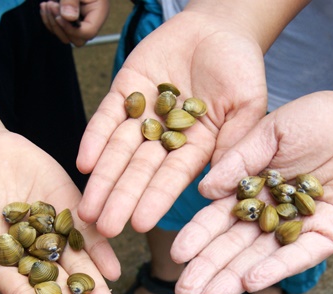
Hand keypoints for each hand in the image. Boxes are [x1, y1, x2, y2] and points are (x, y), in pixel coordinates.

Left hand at [39, 0, 108, 45]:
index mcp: (98, 11)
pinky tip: (44, 6)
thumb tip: (68, 18)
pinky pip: (59, 30)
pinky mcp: (69, 19)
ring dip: (52, 23)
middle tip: (51, 4)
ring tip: (47, 4)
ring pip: (66, 37)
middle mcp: (90, 19)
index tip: (58, 14)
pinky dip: (49, 21)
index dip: (71, 28)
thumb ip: (72, 0)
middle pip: (77, 40)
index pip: (88, 32)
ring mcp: (80, 21)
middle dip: (61, 26)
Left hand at [76, 10, 268, 237]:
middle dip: (121, 200)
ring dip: (102, 180)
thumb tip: (223, 186)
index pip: (172, 178)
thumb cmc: (242, 67)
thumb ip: (236, 144)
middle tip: (103, 229)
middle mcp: (166, 137)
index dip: (156, 199)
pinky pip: (106, 117)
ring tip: (87, 209)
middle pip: (139, 172)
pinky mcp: (125, 91)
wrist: (220, 25)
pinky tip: (84, 162)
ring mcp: (143, 115)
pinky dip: (94, 139)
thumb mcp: (248, 106)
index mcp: (197, 147)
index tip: (140, 224)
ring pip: (118, 152)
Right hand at [170, 90, 332, 293]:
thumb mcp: (274, 129)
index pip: (220, 219)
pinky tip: (251, 282)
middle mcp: (273, 215)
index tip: (178, 255)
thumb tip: (204, 191)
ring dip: (233, 281)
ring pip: (261, 260)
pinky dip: (276, 269)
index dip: (199, 237)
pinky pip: (300, 256)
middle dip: (209, 271)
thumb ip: (241, 158)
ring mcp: (301, 229)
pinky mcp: (331, 236)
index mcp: (254, 189)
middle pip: (235, 247)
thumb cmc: (324, 117)